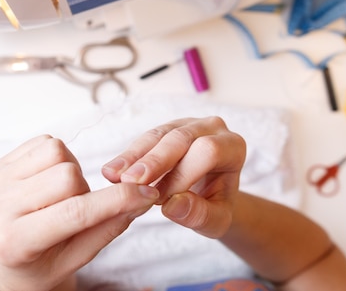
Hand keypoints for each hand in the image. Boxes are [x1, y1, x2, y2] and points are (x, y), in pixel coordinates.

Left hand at [0, 135, 159, 290]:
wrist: (12, 257)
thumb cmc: (47, 262)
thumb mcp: (80, 256)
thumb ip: (110, 226)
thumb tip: (144, 198)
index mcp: (16, 242)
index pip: (75, 214)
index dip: (118, 200)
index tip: (146, 194)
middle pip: (67, 176)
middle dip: (84, 189)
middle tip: (77, 207)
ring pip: (57, 152)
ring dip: (70, 171)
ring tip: (62, 195)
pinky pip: (44, 141)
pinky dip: (58, 158)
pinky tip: (49, 181)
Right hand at [102, 116, 245, 238]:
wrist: (212, 196)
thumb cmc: (216, 206)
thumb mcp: (216, 220)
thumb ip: (199, 215)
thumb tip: (173, 205)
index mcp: (233, 147)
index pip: (208, 152)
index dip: (183, 173)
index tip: (161, 198)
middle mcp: (212, 128)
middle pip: (181, 138)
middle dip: (154, 160)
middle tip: (130, 182)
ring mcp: (188, 124)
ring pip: (159, 135)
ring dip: (135, 157)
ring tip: (114, 176)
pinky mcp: (167, 128)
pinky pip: (146, 138)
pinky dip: (129, 156)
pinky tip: (112, 171)